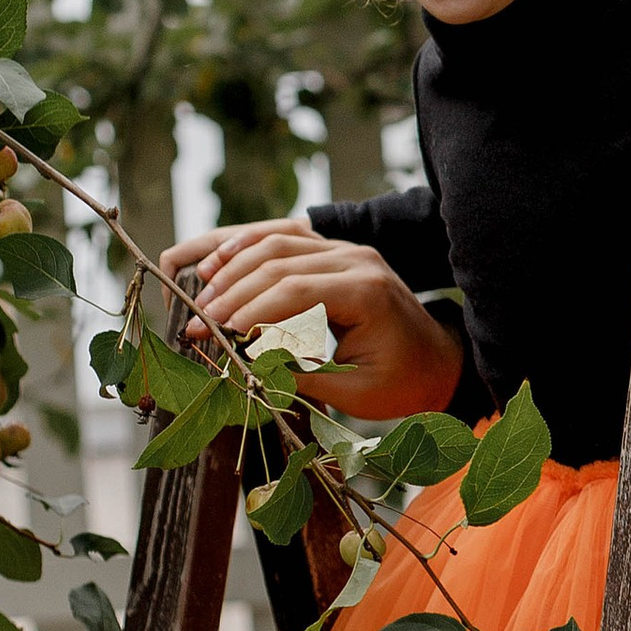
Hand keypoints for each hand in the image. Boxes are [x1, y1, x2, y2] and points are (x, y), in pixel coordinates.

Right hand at [161, 219, 466, 420]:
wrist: (435, 361)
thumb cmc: (400, 382)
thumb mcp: (352, 393)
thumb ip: (299, 376)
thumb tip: (242, 364)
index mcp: (367, 291)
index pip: (295, 290)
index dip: (249, 311)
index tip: (213, 335)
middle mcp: (357, 259)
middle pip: (280, 261)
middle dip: (232, 293)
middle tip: (196, 324)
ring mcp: (346, 249)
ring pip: (278, 241)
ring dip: (233, 268)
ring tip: (200, 299)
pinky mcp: (334, 252)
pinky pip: (286, 237)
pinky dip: (248, 246)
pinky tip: (217, 263)